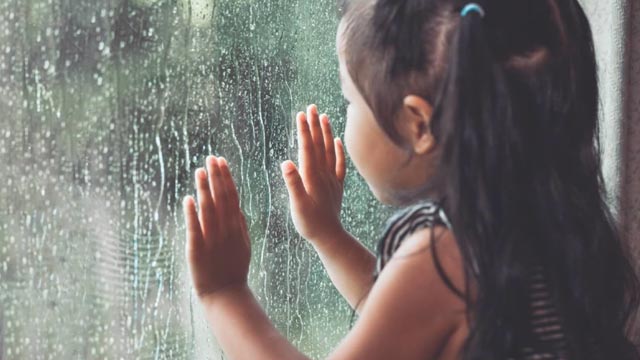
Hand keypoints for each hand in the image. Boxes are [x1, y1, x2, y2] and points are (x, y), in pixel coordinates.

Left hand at [183, 155, 250, 301]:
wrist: (225, 293)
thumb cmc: (234, 269)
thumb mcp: (244, 245)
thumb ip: (240, 226)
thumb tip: (238, 208)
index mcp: (236, 227)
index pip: (231, 196)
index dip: (226, 177)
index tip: (221, 161)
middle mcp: (225, 230)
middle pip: (221, 198)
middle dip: (216, 177)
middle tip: (210, 158)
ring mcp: (211, 239)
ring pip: (208, 209)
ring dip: (204, 189)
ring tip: (199, 171)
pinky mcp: (197, 250)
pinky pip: (194, 229)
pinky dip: (192, 214)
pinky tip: (188, 199)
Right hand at [280, 104, 346, 244]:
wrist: (329, 237)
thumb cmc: (309, 224)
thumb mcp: (297, 206)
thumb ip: (293, 184)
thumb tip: (286, 163)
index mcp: (312, 177)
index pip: (307, 149)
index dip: (304, 131)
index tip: (301, 114)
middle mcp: (324, 175)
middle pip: (319, 145)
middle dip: (315, 125)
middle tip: (311, 106)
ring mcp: (332, 179)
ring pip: (330, 151)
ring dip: (326, 133)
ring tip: (323, 116)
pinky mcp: (337, 186)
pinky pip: (340, 164)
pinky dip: (339, 151)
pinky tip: (338, 140)